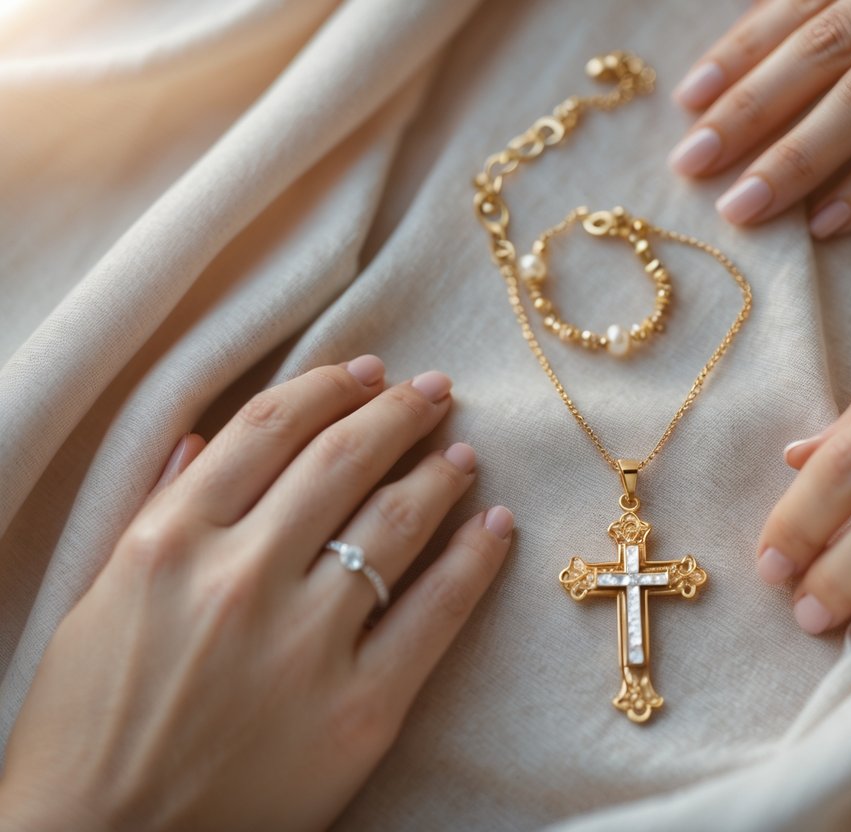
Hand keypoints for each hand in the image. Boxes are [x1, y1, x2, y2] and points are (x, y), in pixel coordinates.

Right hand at [0, 356, 514, 830]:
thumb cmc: (86, 731)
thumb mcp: (95, 606)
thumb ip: (153, 513)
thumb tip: (204, 441)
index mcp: (169, 544)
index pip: (266, 429)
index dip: (327, 388)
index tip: (365, 372)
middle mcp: (242, 579)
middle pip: (343, 460)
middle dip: (397, 412)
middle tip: (432, 391)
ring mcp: (305, 644)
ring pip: (396, 523)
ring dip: (441, 474)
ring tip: (463, 454)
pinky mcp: (359, 709)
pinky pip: (434, 613)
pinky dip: (474, 560)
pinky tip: (496, 526)